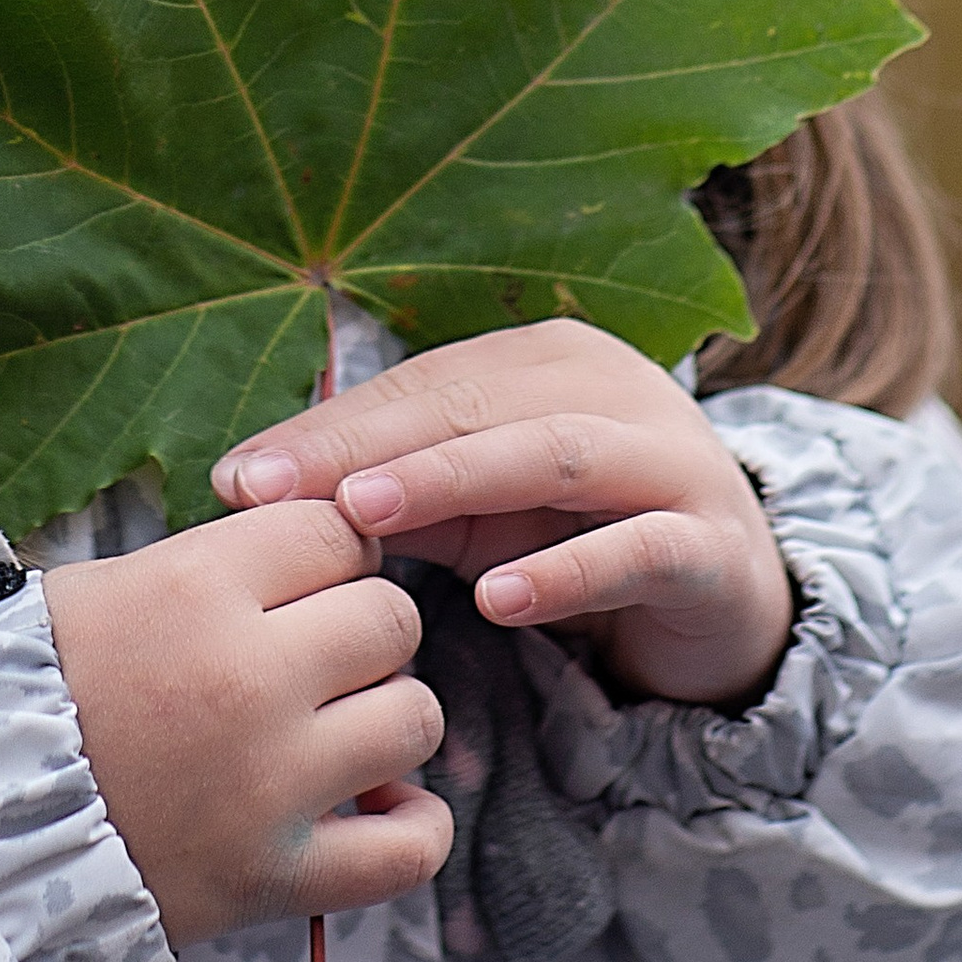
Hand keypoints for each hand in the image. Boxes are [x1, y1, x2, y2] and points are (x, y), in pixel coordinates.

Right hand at [43, 504, 451, 951]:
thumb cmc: (33, 689)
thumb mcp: (105, 586)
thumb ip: (216, 563)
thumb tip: (320, 545)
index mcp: (196, 586)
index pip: (335, 531)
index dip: (330, 550)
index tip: (308, 577)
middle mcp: (248, 676)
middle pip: (389, 617)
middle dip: (362, 628)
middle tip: (318, 654)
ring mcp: (272, 782)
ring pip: (415, 716)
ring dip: (384, 717)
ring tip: (334, 729)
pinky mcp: (280, 874)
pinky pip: (411, 847)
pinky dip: (410, 825)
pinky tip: (377, 805)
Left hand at [209, 320, 795, 714]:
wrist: (723, 602)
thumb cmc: (575, 535)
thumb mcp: (473, 512)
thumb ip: (390, 490)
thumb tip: (256, 487)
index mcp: (544, 359)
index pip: (421, 385)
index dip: (328, 427)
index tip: (238, 476)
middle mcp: (610, 386)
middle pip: (472, 406)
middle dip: (364, 448)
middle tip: (275, 492)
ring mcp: (671, 457)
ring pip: (550, 453)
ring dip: (449, 479)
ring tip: (361, 514)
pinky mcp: (712, 543)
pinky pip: (637, 548)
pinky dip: (565, 570)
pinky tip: (497, 599)